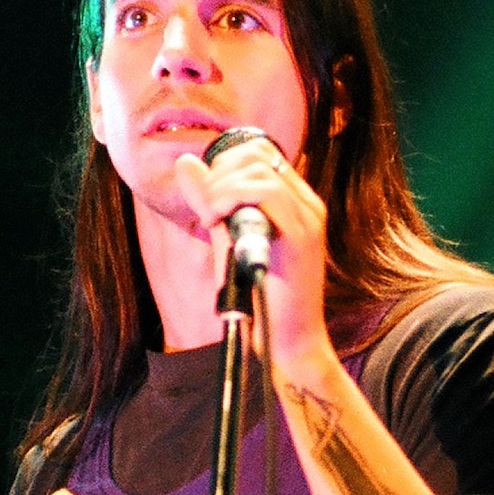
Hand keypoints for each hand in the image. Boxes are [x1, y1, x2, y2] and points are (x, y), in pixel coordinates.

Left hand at [172, 137, 330, 371]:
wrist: (287, 343)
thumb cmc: (259, 299)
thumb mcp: (227, 238)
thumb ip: (210, 200)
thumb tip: (185, 161)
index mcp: (297, 204)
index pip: (261, 151)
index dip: (225, 162)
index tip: (209, 196)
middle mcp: (308, 205)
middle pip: (257, 153)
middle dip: (219, 173)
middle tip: (207, 209)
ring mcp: (308, 218)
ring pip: (259, 169)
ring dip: (221, 188)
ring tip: (210, 220)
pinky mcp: (301, 235)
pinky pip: (264, 192)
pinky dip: (229, 200)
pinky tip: (216, 224)